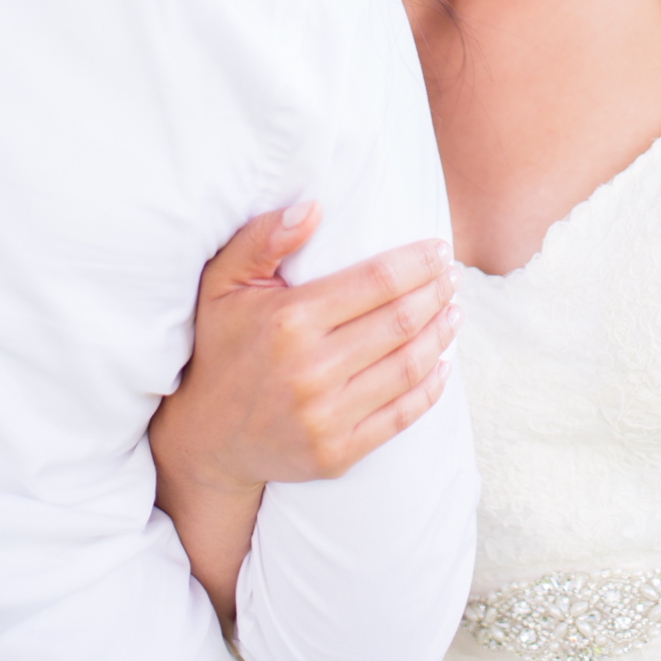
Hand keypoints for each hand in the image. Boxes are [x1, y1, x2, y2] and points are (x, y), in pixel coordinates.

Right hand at [147, 203, 461, 631]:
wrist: (207, 435)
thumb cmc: (220, 347)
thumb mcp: (221, 284)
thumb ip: (261, 240)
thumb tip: (313, 208)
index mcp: (287, 321)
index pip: (374, 282)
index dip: (415, 263)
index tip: (438, 249)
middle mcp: (310, 369)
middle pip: (400, 322)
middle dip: (436, 294)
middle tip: (452, 277)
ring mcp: (327, 415)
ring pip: (408, 367)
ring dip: (441, 336)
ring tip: (453, 313)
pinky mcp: (339, 452)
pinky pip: (402, 415)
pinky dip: (431, 387)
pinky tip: (442, 364)